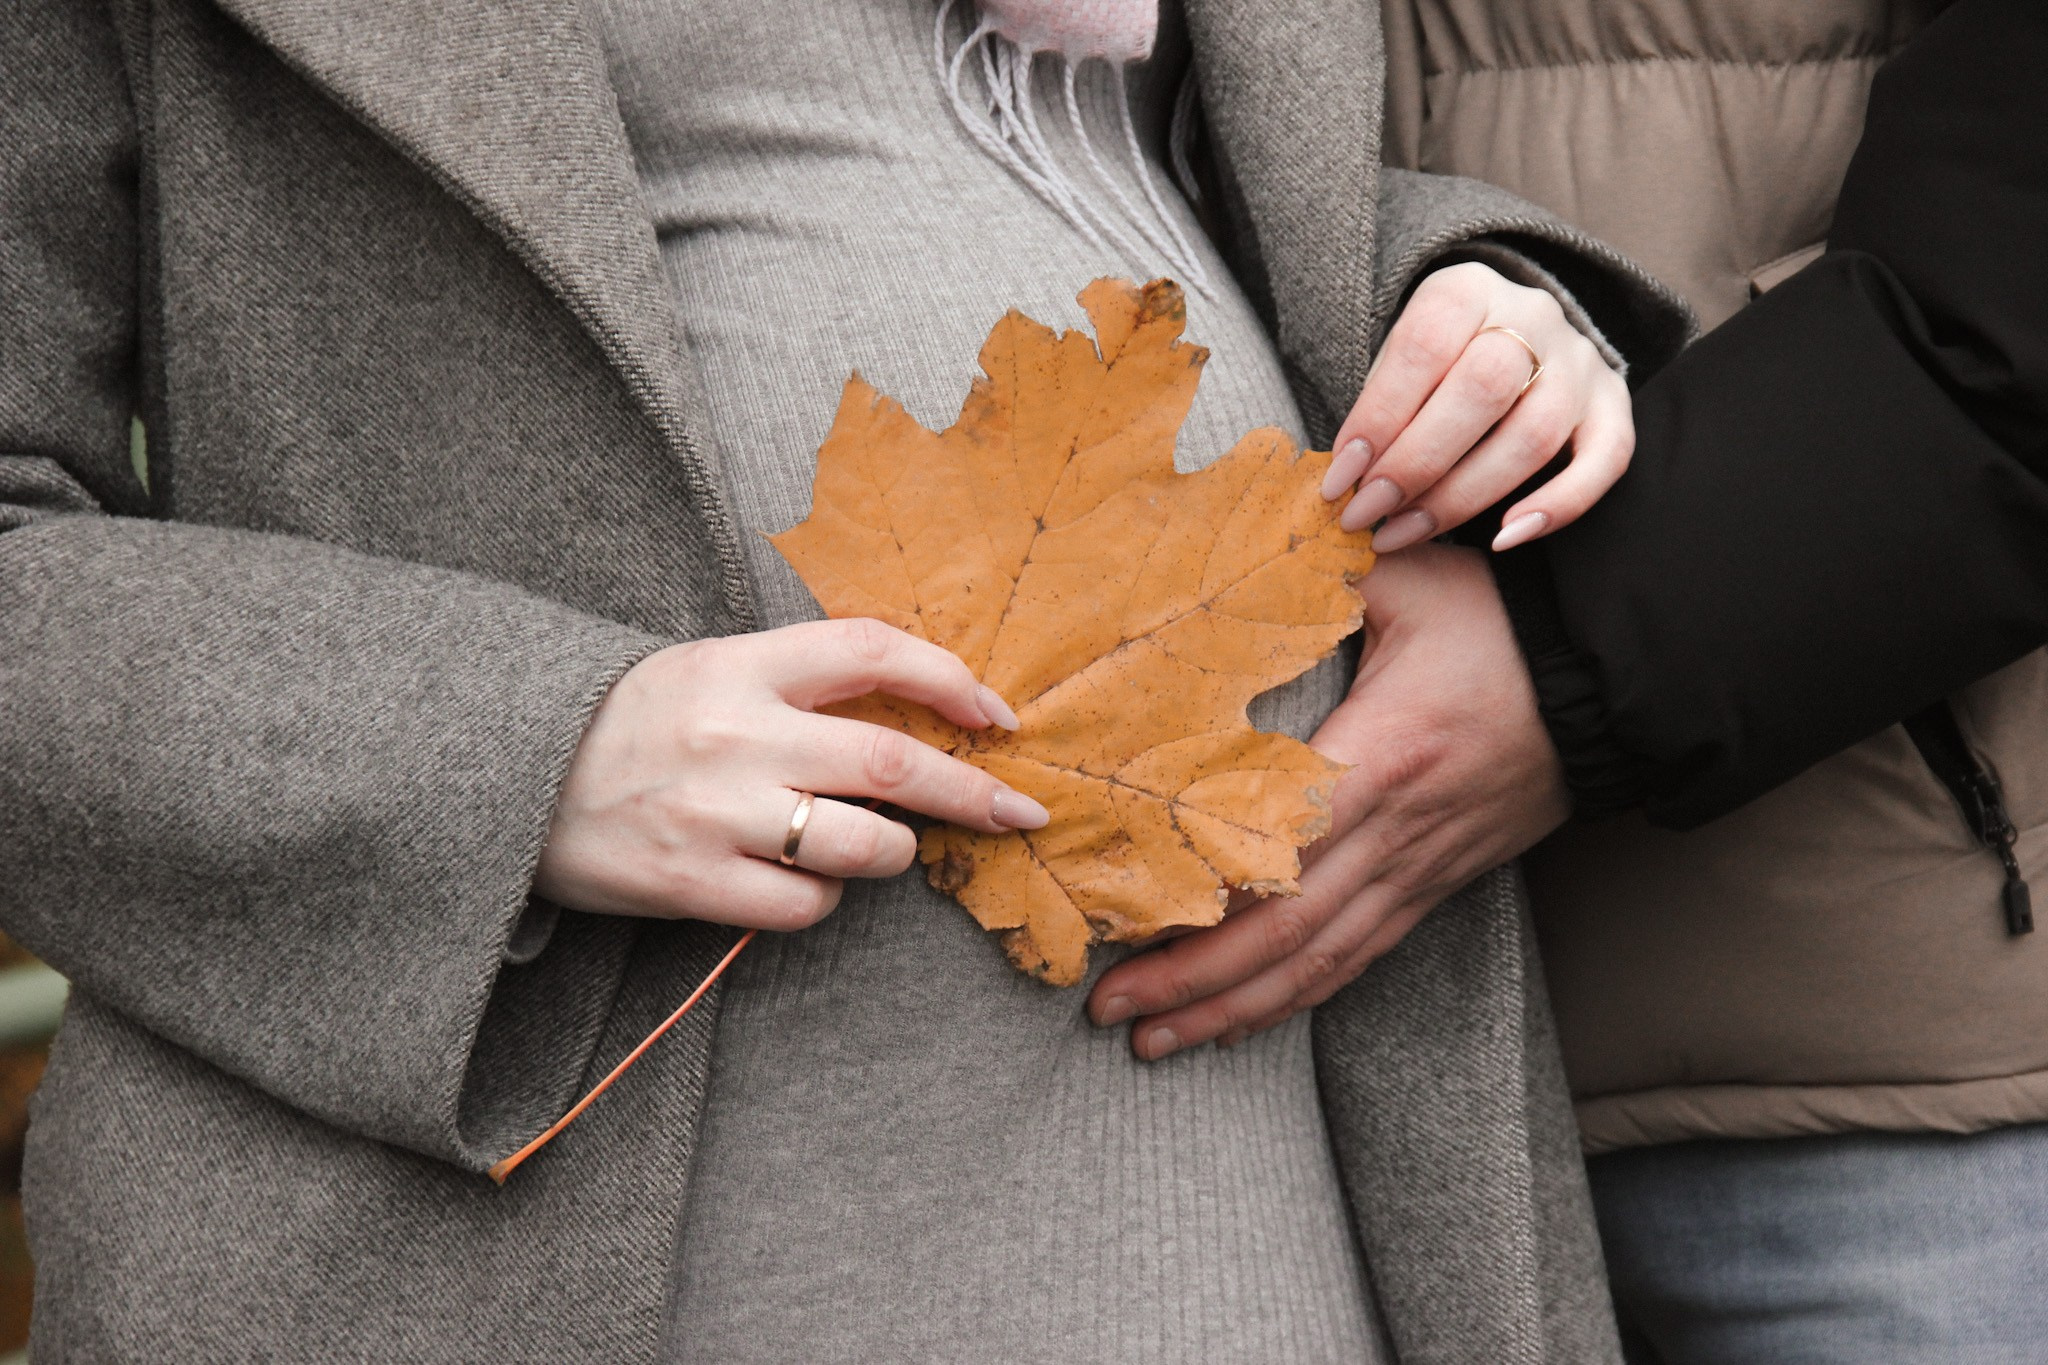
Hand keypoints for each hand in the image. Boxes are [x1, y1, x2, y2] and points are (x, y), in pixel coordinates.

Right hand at [533, 619, 1046, 929]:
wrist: (506, 772)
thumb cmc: (629, 722)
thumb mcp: (711, 668)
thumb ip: (803, 682)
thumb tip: (916, 715)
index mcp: (743, 663)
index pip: (873, 651)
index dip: (951, 679)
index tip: (997, 714)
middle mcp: (738, 732)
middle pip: (894, 761)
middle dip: (972, 791)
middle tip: (1018, 813)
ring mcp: (716, 812)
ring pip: (864, 845)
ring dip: (893, 852)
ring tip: (876, 846)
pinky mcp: (693, 883)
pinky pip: (806, 905)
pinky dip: (825, 899)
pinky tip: (802, 880)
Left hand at [1086, 543, 1568, 1057]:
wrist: (1616, 675)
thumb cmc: (1507, 618)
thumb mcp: (1413, 576)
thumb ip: (1319, 565)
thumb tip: (1233, 536)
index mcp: (1383, 754)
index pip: (1278, 851)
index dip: (1203, 904)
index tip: (1121, 930)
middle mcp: (1399, 831)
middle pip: (1285, 933)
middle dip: (1192, 983)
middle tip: (1107, 1015)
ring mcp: (1421, 867)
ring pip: (1320, 963)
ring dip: (1234, 1010)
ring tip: (1153, 1043)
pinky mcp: (1439, 883)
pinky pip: (1360, 956)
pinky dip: (1297, 998)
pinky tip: (1243, 1022)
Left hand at [1322, 261, 1633, 552]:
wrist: (1513, 339)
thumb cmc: (1433, 366)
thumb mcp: (1396, 362)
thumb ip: (1377, 410)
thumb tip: (1342, 484)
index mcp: (1468, 290)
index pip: (1423, 346)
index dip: (1378, 418)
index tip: (1338, 480)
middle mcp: (1534, 316)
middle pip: (1483, 389)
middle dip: (1415, 464)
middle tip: (1367, 515)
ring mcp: (1580, 362)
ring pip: (1534, 434)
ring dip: (1463, 497)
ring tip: (1407, 533)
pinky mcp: (1614, 406)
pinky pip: (1605, 461)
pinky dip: (1558, 506)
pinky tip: (1505, 538)